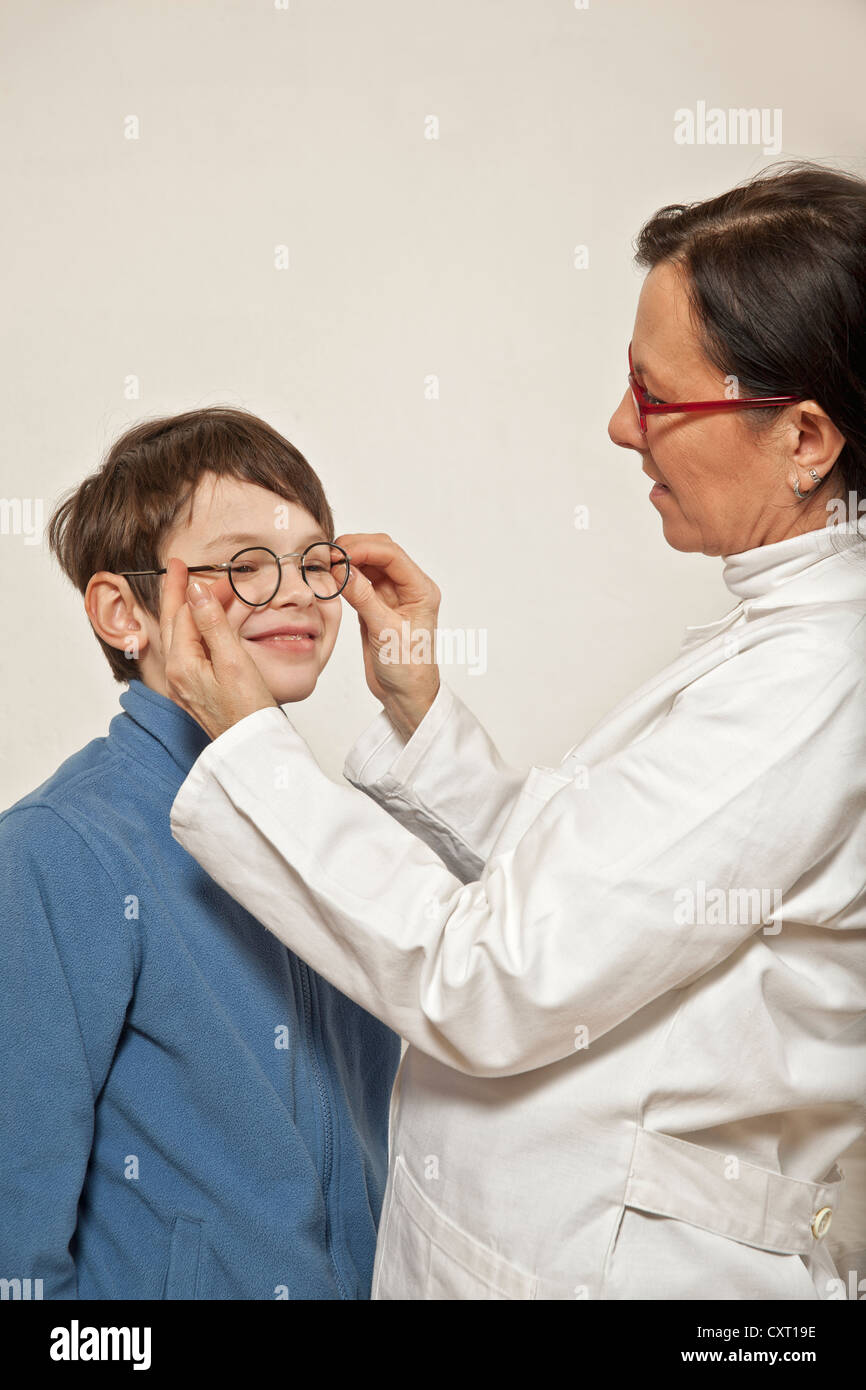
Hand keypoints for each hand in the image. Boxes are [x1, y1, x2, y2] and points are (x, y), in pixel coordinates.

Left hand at [159, 557, 278, 739]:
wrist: (252, 749)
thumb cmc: (247, 711)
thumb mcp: (233, 661)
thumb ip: (213, 624)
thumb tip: (197, 591)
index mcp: (182, 665)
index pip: (185, 615)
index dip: (197, 591)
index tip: (207, 572)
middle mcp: (177, 674)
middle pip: (173, 623)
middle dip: (175, 593)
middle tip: (177, 567)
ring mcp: (185, 684)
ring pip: (181, 637)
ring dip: (187, 611)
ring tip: (190, 590)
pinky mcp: (197, 690)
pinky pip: (190, 652)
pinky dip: (196, 631)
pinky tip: (204, 625)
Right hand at [335, 532, 440, 738]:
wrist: (406, 695)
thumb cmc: (408, 669)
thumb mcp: (385, 632)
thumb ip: (364, 598)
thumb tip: (343, 570)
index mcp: (421, 590)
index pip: (392, 555)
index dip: (364, 548)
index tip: (339, 553)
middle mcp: (408, 588)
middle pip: (380, 552)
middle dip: (355, 548)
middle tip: (329, 556)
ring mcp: (391, 596)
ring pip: (368, 564)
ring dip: (348, 561)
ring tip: (326, 565)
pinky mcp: (376, 606)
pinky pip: (359, 582)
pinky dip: (345, 578)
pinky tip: (332, 579)